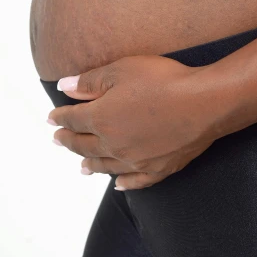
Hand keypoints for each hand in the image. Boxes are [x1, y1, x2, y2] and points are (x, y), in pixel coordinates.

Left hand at [47, 55, 228, 189]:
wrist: (204, 103)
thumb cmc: (163, 80)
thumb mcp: (120, 71)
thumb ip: (89, 82)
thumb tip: (63, 87)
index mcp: (102, 119)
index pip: (73, 120)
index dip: (60, 118)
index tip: (51, 118)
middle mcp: (114, 144)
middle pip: (84, 145)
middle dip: (69, 141)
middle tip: (58, 140)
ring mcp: (136, 160)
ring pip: (106, 166)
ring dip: (90, 165)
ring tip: (81, 167)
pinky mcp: (158, 169)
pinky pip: (135, 181)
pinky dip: (123, 184)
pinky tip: (117, 185)